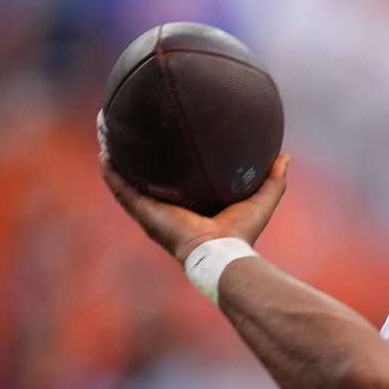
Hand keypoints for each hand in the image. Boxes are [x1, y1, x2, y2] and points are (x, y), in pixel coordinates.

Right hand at [100, 153, 289, 262]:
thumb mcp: (262, 200)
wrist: (221, 252)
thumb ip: (273, 179)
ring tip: (108, 138)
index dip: (171, 167)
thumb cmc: (241, 233)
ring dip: (117, 162)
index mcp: (192, 208)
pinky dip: (112, 173)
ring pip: (128, 184)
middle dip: (137, 161)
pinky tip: (104, 154)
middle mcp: (168, 211)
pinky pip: (122, 190)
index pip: (178, 185)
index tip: (167, 145)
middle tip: (130, 136)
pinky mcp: (145, 213)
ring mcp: (153, 212)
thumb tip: (284, 156)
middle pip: (148, 181)